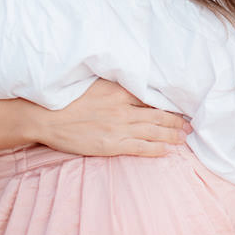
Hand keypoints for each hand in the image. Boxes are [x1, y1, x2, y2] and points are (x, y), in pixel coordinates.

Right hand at [29, 78, 191, 157]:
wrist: (44, 116)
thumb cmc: (66, 99)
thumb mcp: (93, 84)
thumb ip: (114, 86)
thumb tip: (130, 85)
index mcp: (118, 91)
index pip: (150, 97)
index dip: (167, 103)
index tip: (180, 106)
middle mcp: (122, 108)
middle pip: (157, 115)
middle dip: (176, 121)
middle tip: (190, 125)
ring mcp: (118, 127)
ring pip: (153, 131)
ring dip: (172, 135)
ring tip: (184, 138)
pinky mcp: (111, 144)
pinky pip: (140, 147)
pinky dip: (156, 149)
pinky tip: (167, 150)